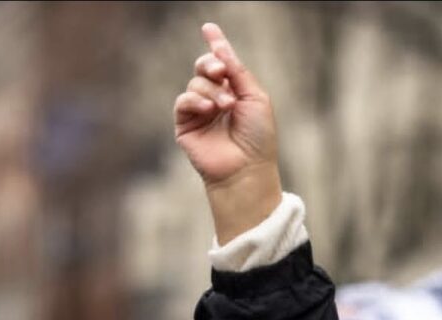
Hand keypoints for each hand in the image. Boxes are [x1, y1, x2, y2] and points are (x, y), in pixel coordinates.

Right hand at [174, 23, 281, 242]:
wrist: (247, 169)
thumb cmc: (257, 138)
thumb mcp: (255, 97)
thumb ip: (238, 71)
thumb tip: (221, 46)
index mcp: (235, 92)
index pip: (222, 64)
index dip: (216, 46)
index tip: (209, 29)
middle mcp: (216, 100)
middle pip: (204, 68)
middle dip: (212, 64)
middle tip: (222, 72)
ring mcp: (200, 113)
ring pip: (195, 83)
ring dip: (212, 90)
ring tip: (226, 106)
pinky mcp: (185, 126)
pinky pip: (183, 101)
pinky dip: (195, 100)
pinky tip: (209, 109)